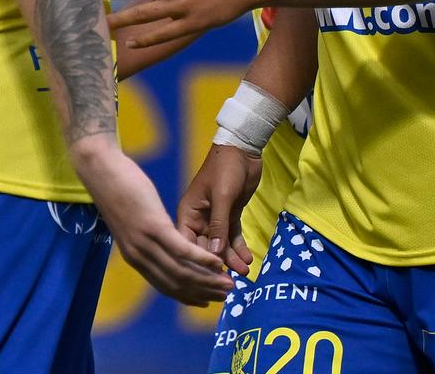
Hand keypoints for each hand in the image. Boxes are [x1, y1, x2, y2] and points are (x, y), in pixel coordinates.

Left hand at [70, 139, 230, 306]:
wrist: (99, 170)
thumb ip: (146, 240)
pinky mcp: (153, 226)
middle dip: (204, 292)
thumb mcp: (131, 224)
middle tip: (226, 295)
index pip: (164, 286)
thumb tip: (161, 247)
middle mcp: (139, 256)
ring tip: (229, 283)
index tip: (206, 302)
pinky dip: (202, 260)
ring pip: (182, 271)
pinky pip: (182, 250)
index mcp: (134, 257)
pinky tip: (218, 261)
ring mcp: (146, 242)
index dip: (187, 297)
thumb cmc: (116, 191)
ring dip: (209, 281)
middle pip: (177, 284)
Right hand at [176, 144, 263, 275]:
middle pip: (204, 248)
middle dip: (218, 264)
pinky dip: (239, 248)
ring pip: (221, 245)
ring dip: (232, 259)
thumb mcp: (222, 197)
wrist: (243, 151)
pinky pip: (232, 237)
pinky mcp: (229, 216)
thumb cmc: (226, 170)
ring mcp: (214, 218)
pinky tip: (248, 259)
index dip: (196, 261)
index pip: (186, 243)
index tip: (209, 279)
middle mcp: (198, 219)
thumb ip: (218, 226)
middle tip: (231, 282)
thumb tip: (214, 254)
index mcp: (188, 212)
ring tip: (245, 272)